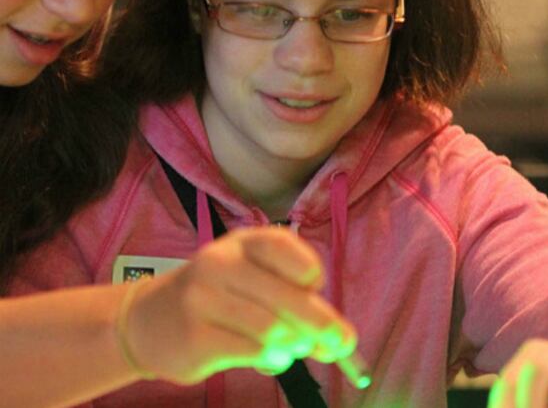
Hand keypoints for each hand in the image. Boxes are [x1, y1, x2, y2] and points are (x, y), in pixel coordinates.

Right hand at [120, 226, 354, 383]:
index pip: (285, 248)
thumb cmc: (218, 297)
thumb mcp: (250, 278)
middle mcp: (220, 263)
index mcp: (242, 243)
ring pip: (273, 329)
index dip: (309, 272)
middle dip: (323, 324)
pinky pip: (252, 351)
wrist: (149, 321)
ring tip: (293, 349)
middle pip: (288, 295)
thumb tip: (337, 338)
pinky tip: (272, 358)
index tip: (314, 288)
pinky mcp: (194, 337)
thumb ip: (292, 298)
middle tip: (342, 344)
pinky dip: (274, 359)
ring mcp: (203, 299)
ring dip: (295, 345)